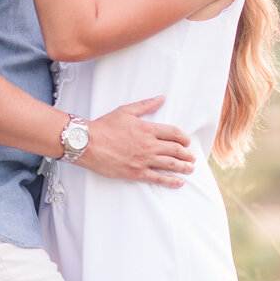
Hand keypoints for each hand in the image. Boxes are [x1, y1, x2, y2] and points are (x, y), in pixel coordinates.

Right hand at [78, 96, 195, 187]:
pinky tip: (179, 182)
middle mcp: (149, 145)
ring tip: (190, 168)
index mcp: (148, 129)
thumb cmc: (104, 126)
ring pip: (171, 164)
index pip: (174, 133)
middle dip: (187, 154)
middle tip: (192, 157)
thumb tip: (161, 98)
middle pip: (176, 149)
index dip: (184, 138)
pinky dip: (171, 181)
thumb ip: (146, 104)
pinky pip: (158, 178)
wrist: (88, 143)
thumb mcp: (126, 111)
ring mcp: (144, 160)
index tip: (187, 141)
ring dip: (184, 167)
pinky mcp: (136, 173)